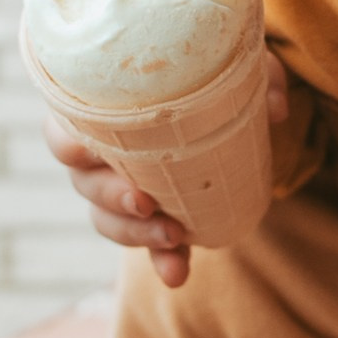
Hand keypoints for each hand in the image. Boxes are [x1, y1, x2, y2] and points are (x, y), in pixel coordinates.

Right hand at [44, 54, 287, 292]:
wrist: (230, 105)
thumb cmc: (212, 73)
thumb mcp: (237, 64)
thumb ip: (259, 75)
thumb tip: (275, 109)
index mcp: (101, 108)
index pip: (62, 127)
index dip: (66, 143)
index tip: (87, 152)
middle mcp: (100, 153)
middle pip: (83, 182)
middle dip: (109, 197)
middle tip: (142, 201)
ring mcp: (121, 191)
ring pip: (107, 220)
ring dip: (135, 235)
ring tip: (172, 237)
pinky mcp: (151, 218)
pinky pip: (148, 246)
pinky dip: (163, 261)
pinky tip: (178, 274)